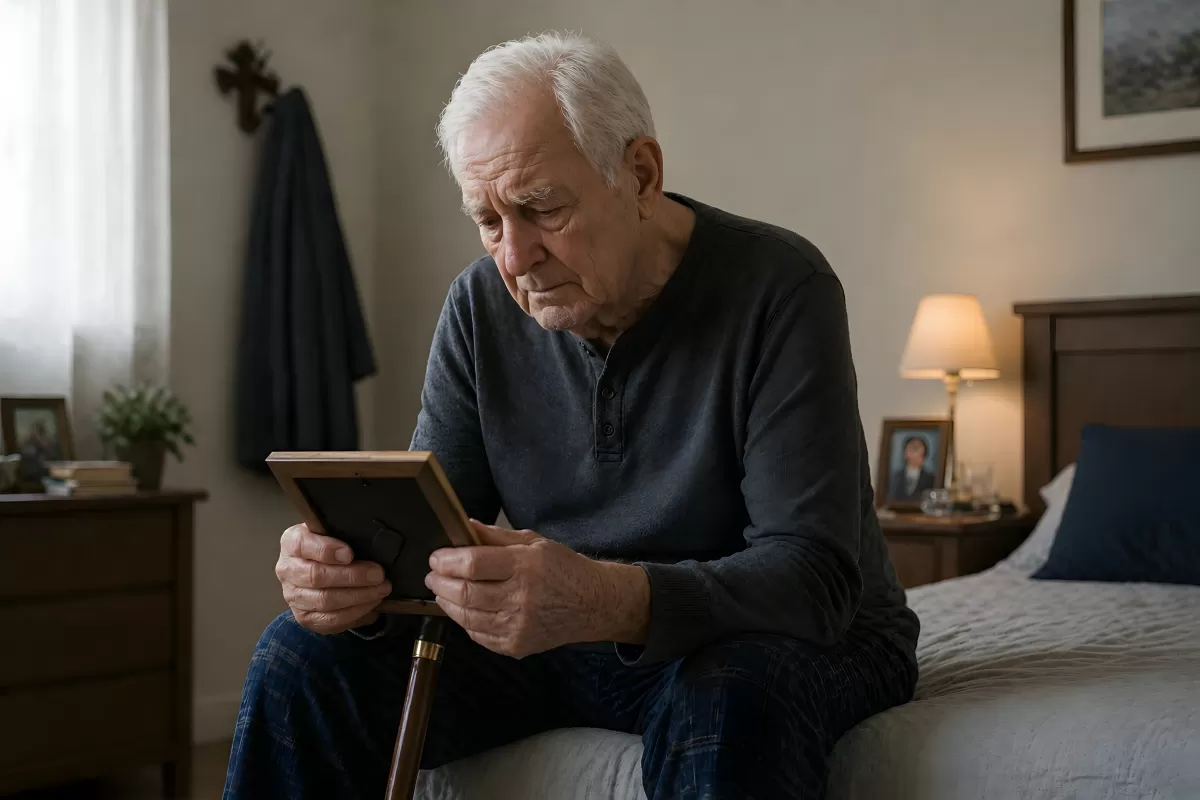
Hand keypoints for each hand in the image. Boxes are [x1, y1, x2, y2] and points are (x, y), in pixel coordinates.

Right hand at [275, 523, 392, 634]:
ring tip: (380, 590)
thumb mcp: (332, 532)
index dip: (326, 550)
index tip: (349, 554)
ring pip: (325, 600)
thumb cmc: (329, 547)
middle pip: (317, 576)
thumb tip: (370, 541)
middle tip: (378, 575)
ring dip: (358, 596)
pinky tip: (371, 604)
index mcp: (292, 542)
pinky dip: (354, 613)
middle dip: (353, 577)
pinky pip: (330, 619)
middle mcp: (287, 570)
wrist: (314, 568)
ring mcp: (293, 596)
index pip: (302, 544)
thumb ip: (343, 533)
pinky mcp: (304, 616)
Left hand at [425, 520, 649, 657]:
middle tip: (432, 575)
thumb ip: (496, 536)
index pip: (473, 563)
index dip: (446, 560)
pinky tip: (464, 609)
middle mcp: (521, 598)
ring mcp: (518, 625)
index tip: (436, 557)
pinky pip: (478, 635)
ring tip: (442, 592)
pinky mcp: (516, 645)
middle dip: (440, 583)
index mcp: (525, 566)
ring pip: (466, 617)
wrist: (592, 604)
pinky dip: (465, 621)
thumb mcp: (534, 542)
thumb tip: (464, 526)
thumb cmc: (563, 568)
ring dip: (446, 603)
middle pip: (465, 592)